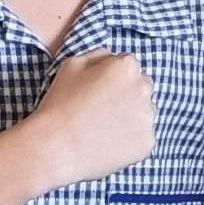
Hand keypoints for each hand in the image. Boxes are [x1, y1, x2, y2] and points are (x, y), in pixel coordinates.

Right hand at [6, 49, 155, 195]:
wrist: (56, 148)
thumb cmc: (60, 104)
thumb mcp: (72, 65)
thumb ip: (99, 56)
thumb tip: (112, 59)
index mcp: (127, 67)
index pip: (129, 65)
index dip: (112, 77)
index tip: (99, 90)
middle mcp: (143, 88)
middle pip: (141, 87)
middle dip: (127, 94)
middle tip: (102, 110)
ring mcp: (147, 117)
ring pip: (144, 112)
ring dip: (131, 116)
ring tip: (103, 128)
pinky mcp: (147, 142)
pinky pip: (142, 136)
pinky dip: (130, 140)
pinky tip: (108, 143)